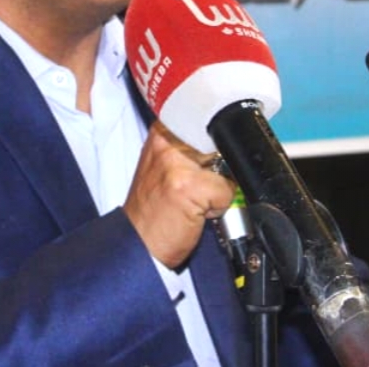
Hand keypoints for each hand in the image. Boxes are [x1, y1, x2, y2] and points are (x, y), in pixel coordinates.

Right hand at [123, 121, 234, 269]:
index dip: (215, 145)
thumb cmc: (154, 211)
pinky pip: (226, 192)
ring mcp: (176, 162)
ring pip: (226, 167)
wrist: (138, 244)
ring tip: (193, 201)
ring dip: (217, 189)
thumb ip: (191, 150)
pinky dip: (218, 207)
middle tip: (192, 188)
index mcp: (161, 131)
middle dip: (218, 168)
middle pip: (221, 144)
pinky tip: (196, 213)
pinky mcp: (189, 186)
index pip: (209, 122)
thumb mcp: (166, 166)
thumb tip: (230, 145)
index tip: (205, 162)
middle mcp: (166, 141)